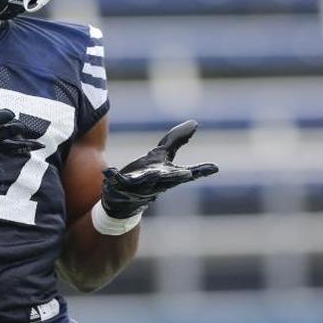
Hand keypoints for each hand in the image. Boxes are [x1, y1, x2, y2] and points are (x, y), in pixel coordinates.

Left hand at [101, 120, 218, 218]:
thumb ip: (176, 141)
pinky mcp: (121, 186)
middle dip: (177, 177)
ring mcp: (139, 186)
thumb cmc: (148, 175)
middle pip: (169, 180)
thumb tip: (195, 123)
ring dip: (149, 178)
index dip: (201, 171)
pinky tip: (109, 171)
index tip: (214, 168)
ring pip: (146, 181)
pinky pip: (117, 181)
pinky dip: (114, 177)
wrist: (124, 200)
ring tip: (153, 173)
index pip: (187, 174)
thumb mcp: (162, 156)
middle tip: (188, 175)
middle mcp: (157, 182)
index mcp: (168, 175)